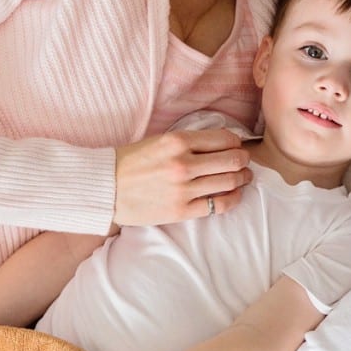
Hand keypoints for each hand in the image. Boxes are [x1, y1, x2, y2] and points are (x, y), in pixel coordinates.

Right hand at [113, 128, 251, 226]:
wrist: (106, 188)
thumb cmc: (133, 161)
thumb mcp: (161, 140)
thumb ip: (190, 140)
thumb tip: (222, 142)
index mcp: (178, 141)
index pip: (225, 139)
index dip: (236, 142)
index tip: (236, 146)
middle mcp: (183, 163)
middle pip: (233, 160)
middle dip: (244, 160)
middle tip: (245, 162)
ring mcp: (183, 189)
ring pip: (229, 182)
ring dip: (242, 179)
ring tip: (243, 177)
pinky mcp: (181, 211)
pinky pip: (218, 205)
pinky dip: (232, 199)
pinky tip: (234, 195)